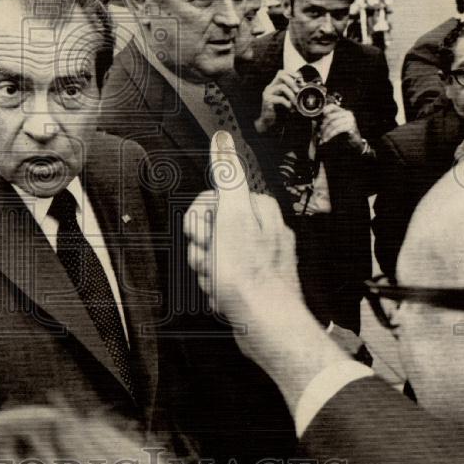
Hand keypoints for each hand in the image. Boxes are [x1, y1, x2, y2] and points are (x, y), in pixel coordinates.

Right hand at [183, 132, 301, 349]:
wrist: (264, 324)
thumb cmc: (249, 276)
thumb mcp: (232, 216)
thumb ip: (227, 175)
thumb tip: (223, 138)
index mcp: (258, 209)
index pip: (209, 201)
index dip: (199, 220)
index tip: (205, 234)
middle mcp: (262, 231)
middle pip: (208, 229)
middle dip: (201, 248)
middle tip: (212, 261)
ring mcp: (257, 258)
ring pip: (211, 255)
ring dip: (206, 270)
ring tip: (219, 281)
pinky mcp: (251, 283)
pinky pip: (220, 278)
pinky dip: (215, 288)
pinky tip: (223, 294)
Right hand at [255, 71, 299, 132]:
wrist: (269, 123)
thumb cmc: (280, 112)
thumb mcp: (288, 100)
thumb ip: (293, 93)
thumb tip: (304, 85)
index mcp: (274, 85)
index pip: (281, 72)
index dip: (291, 73)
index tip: (300, 79)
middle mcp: (270, 87)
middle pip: (281, 75)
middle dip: (292, 82)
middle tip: (298, 91)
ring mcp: (267, 93)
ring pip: (282, 87)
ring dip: (291, 95)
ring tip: (295, 103)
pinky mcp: (267, 101)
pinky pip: (280, 98)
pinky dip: (288, 103)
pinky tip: (290, 109)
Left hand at [319, 104, 364, 150]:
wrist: (355, 142)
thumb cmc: (344, 133)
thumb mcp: (336, 126)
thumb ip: (328, 123)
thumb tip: (316, 124)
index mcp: (343, 111)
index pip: (332, 106)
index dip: (324, 111)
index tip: (318, 119)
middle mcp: (347, 114)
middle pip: (330, 116)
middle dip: (323, 126)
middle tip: (319, 134)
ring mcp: (350, 120)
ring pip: (333, 124)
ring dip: (325, 132)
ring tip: (322, 138)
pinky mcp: (351, 127)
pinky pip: (337, 130)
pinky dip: (330, 135)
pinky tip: (326, 139)